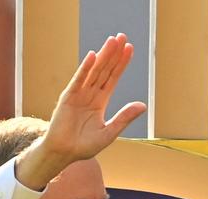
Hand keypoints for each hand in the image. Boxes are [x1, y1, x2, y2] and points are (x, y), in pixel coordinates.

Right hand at [16, 33, 146, 189]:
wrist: (64, 153)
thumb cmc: (84, 146)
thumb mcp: (109, 132)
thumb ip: (124, 118)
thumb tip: (143, 105)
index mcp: (100, 101)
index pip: (113, 78)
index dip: (121, 64)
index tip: (130, 49)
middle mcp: (90, 94)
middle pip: (105, 70)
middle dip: (114, 54)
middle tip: (122, 36)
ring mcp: (79, 94)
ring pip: (94, 71)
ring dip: (103, 56)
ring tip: (112, 41)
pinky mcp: (68, 97)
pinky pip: (78, 80)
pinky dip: (85, 68)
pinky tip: (93, 56)